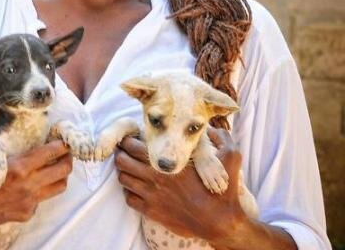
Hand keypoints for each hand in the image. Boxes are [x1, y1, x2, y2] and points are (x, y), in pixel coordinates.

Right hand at [0, 103, 72, 233]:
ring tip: (55, 162)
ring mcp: (28, 203)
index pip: (52, 152)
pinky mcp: (24, 214)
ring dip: (61, 174)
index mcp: (18, 169)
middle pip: (63, 170)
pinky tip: (34, 180)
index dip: (63, 141)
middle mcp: (28, 187)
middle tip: (64, 147)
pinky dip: (45, 189)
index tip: (64, 133)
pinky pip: (43, 200)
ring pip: (59, 187)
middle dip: (68, 156)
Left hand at [114, 129, 245, 242]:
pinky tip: (136, 188)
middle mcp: (155, 178)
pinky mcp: (151, 211)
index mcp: (168, 162)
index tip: (131, 137)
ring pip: (123, 178)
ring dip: (124, 171)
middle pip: (122, 160)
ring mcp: (151, 196)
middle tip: (125, 150)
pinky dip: (128, 191)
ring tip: (130, 167)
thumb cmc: (222, 191)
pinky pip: (129, 198)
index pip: (133, 145)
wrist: (219, 223)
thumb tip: (214, 129)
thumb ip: (223, 139)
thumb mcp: (230, 158)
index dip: (128, 139)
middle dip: (121, 153)